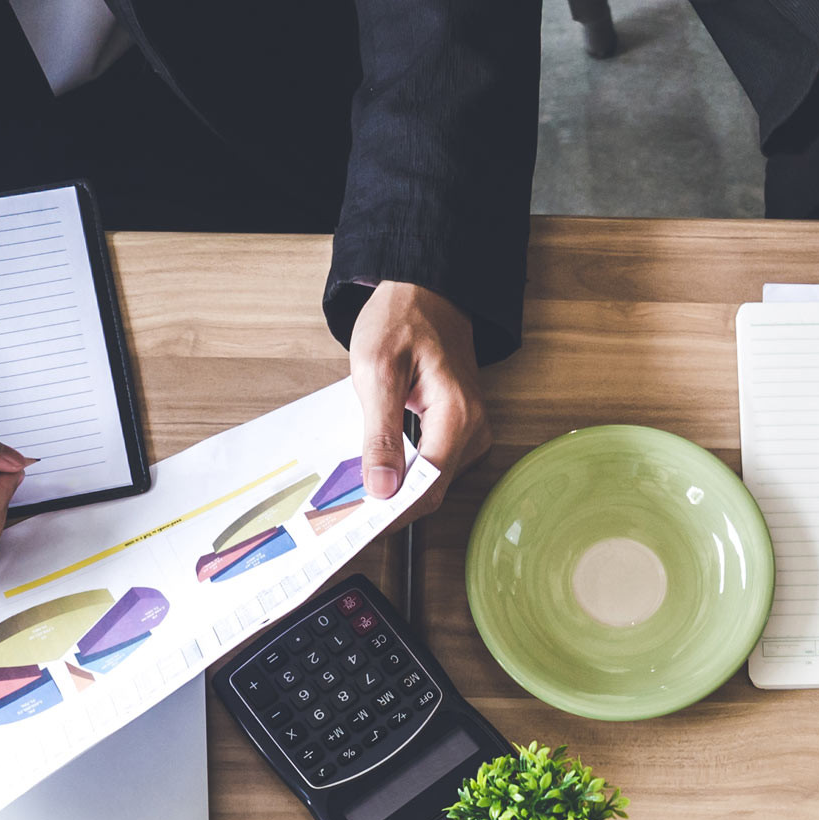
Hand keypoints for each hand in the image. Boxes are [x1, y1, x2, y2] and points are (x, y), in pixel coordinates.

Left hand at [350, 282, 490, 525]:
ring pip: (432, 483)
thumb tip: (382, 488)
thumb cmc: (402, 319)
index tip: (358, 528)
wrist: (426, 291)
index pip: (427, 488)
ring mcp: (471, 431)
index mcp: (457, 416)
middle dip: (391, 507)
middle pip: (432, 491)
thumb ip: (380, 433)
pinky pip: (433, 466)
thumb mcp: (377, 370)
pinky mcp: (461, 430)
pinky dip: (404, 475)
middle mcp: (473, 430)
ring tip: (355, 498)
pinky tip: (378, 475)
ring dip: (396, 494)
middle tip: (345, 517)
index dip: (393, 513)